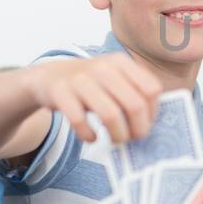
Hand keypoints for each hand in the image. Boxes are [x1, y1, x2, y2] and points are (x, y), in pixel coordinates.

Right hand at [24, 52, 162, 143]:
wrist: (49, 76)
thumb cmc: (90, 84)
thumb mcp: (113, 78)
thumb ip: (133, 92)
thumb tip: (151, 123)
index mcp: (121, 62)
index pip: (151, 89)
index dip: (153, 111)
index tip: (146, 124)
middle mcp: (103, 67)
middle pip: (134, 104)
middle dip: (138, 129)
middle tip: (133, 138)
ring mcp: (80, 79)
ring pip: (110, 115)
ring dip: (118, 135)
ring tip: (116, 140)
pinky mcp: (61, 93)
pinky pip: (80, 121)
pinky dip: (89, 135)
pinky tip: (92, 138)